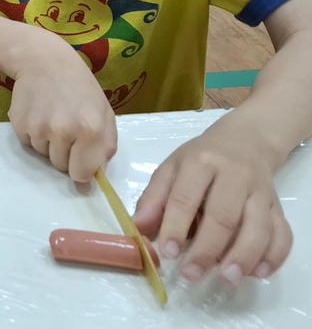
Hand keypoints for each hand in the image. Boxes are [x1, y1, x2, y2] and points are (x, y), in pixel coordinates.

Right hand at [7, 32, 116, 181]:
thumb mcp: (104, 113)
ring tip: (52, 117)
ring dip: (48, 144)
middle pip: (61, 167)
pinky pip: (28, 144)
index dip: (81, 168)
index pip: (81, 175)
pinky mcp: (19, 124)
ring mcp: (39, 127)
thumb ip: (105, 147)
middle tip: (67, 129)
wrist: (45, 61)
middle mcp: (64, 130)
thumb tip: (95, 176)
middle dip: (65, 155)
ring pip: (43, 155)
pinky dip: (33, 135)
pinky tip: (39, 113)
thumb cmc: (80, 88)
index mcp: (92, 129)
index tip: (80, 158)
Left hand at [133, 115, 291, 284]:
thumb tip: (138, 228)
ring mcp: (260, 192)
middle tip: (191, 273)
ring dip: (243, 256)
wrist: (244, 142)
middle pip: (224, 215)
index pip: (186, 197)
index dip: (175, 226)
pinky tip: (257, 273)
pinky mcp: (278, 207)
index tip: (167, 252)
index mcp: (200, 163)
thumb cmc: (200, 160)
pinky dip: (273, 256)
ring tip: (226, 278)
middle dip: (207, 248)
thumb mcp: (171, 169)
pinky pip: (282, 234)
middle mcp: (234, 175)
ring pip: (258, 227)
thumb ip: (153, 198)